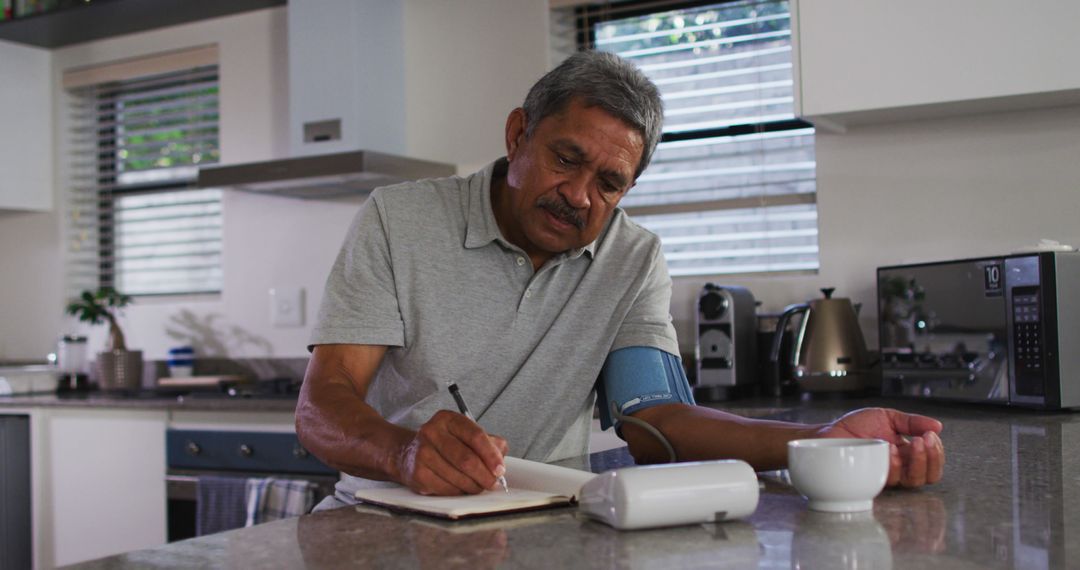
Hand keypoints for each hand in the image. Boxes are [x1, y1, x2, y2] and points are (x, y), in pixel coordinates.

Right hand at [396, 410, 508, 495]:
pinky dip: (459, 492)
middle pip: (466, 459)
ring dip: (473, 486)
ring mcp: (422, 453)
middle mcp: (432, 432)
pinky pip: (447, 489)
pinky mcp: (418, 473)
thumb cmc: (444, 445)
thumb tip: (500, 459)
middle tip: (492, 483)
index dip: (491, 455)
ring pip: (458, 477)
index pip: (475, 436)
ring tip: (478, 486)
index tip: (500, 469)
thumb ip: (488, 443)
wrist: (407, 454)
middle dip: (484, 475)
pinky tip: (462, 488)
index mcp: (447, 419)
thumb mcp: (465, 435)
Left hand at [818, 407, 944, 487]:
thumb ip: (912, 422)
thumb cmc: (856, 426)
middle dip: (932, 458)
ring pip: (914, 480)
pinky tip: (890, 450)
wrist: (830, 432)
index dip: (937, 451)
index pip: (933, 460)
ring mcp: (887, 474)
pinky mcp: (874, 478)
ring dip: (917, 462)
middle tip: (924, 440)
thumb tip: (938, 426)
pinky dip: (895, 465)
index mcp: (907, 452)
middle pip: (930, 475)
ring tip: (911, 444)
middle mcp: (901, 466)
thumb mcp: (887, 417)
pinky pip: (892, 479)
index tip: (930, 435)